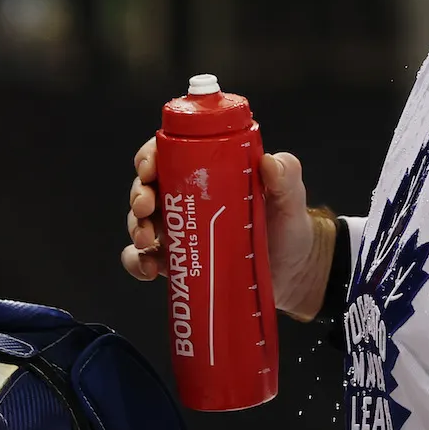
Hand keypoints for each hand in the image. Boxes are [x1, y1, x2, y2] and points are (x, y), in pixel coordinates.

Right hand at [122, 139, 338, 319]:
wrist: (293, 275)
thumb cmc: (288, 228)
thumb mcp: (290, 199)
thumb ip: (286, 177)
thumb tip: (270, 162)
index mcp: (209, 174)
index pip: (170, 154)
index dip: (151, 155)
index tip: (149, 167)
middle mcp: (188, 199)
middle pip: (148, 186)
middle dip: (139, 194)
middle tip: (146, 207)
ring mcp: (180, 231)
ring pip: (141, 222)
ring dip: (136, 228)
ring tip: (147, 241)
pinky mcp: (178, 262)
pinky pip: (145, 260)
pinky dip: (137, 263)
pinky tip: (149, 269)